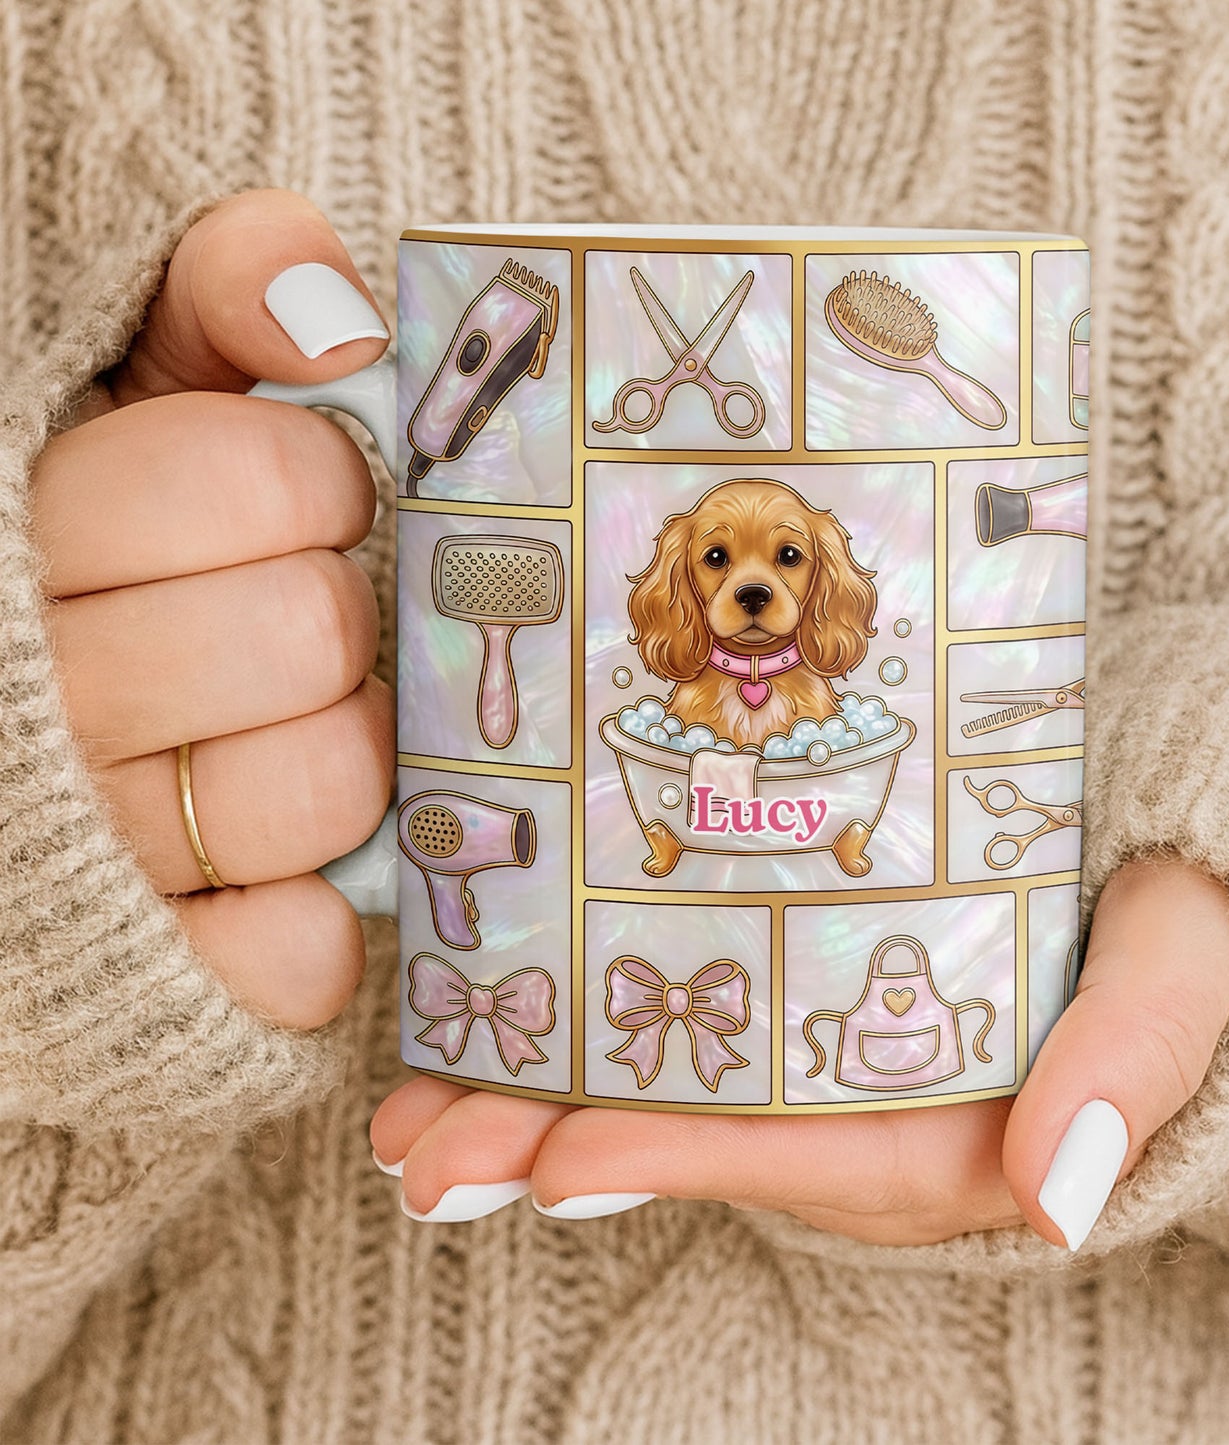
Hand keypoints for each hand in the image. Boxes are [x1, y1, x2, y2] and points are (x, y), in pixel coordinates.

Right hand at [32, 188, 393, 1028]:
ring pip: (327, 787)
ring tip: (289, 727)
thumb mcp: (137, 375)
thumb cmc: (97, 536)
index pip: (261, 480)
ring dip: (343, 750)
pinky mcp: (157, 969)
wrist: (16, 718)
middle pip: (309, 633)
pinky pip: (290, 958)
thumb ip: (218, 295)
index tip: (300, 498)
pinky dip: (309, 925)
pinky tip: (283, 877)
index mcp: (37, 526)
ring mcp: (94, 844)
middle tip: (301, 619)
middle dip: (335, 614)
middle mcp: (43, 696)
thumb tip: (337, 318)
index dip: (316, 480)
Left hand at [372, 856, 1228, 1246]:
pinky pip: (693, 1007)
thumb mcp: (1184, 964)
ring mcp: (834, 1037)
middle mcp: (879, 1097)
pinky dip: (593, 1014)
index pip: (809, 1155)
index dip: (680, 1159)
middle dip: (560, 1144)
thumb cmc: (1187, 892)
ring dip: (540, 1094)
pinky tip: (496, 1005)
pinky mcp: (806, 972)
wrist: (1173, 829)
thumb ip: (1136, 1060)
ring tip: (412, 1102)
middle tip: (425, 1151)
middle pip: (708, 1134)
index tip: (559, 1162)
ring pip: (677, 1079)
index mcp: (966, 1124)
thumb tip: (1063, 1193)